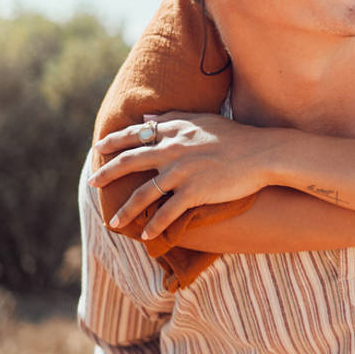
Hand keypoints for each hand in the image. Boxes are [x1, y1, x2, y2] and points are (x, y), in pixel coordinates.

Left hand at [90, 112, 286, 237]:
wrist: (262, 153)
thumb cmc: (235, 136)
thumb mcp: (203, 120)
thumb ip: (172, 118)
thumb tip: (145, 118)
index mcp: (175, 130)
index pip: (135, 135)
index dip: (114, 142)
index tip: (99, 148)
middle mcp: (173, 149)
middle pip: (130, 162)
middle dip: (107, 174)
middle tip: (92, 183)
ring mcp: (183, 171)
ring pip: (144, 193)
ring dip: (126, 210)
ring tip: (113, 222)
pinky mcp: (195, 191)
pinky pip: (167, 212)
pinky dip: (155, 225)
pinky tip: (146, 235)